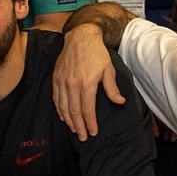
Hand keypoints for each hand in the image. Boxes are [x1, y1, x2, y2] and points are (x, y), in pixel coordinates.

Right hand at [53, 23, 123, 140]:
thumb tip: (120, 102)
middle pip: (74, 112)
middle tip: (83, 138)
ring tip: (74, 130)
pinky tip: (64, 117)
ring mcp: (62, 82)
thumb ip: (112, 88)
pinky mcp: (56, 79)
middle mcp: (72, 84)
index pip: (87, 109)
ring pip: (64, 107)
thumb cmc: (97, 53)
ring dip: (69, 121)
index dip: (90, 123)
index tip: (93, 132)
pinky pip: (56, 99)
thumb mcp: (108, 69)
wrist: (80, 37)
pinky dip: (59, 110)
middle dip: (79, 127)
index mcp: (86, 83)